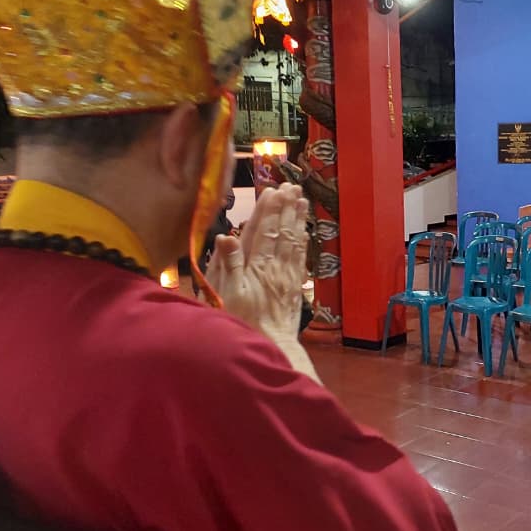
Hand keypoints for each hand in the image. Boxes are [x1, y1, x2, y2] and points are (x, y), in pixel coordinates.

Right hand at [208, 183, 309, 342]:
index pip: (263, 231)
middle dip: (286, 207)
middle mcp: (274, 266)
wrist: (271, 344)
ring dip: (297, 219)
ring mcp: (287, 275)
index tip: (272, 191)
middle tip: (291, 186)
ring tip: (301, 199)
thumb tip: (226, 236)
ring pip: (294, 241)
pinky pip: (300, 257)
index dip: (268, 210)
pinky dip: (302, 240)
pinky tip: (304, 230)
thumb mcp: (226, 294)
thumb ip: (227, 265)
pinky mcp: (294, 286)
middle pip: (282, 231)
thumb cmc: (242, 322)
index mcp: (256, 266)